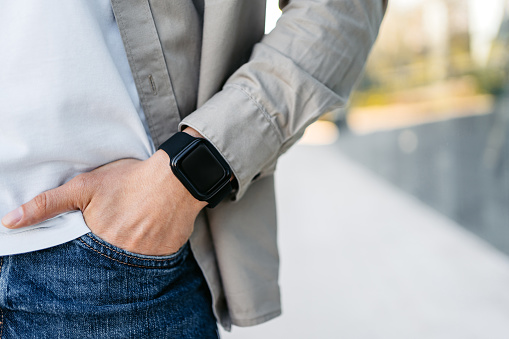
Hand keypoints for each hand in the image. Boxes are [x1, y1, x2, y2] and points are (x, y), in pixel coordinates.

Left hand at [1, 133, 207, 255]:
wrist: (176, 177)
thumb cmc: (129, 179)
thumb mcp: (84, 186)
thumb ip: (47, 204)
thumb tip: (10, 221)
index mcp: (98, 240)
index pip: (82, 257)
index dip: (88, 242)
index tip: (97, 230)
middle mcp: (122, 255)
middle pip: (107, 259)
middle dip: (110, 244)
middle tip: (120, 224)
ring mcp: (146, 258)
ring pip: (130, 261)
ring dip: (130, 246)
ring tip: (136, 225)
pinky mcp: (166, 255)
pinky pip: (153, 259)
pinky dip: (149, 248)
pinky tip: (151, 228)